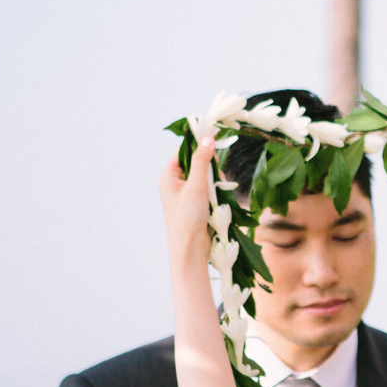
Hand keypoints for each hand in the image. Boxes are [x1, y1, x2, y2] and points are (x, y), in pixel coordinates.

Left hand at [160, 138, 214, 261]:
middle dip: (211, 170)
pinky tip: (218, 203)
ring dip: (216, 184)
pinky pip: (210, 190)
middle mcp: (175, 184)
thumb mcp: (197, 186)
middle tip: (216, 181)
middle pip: (198, 163)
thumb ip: (202, 161)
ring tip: (217, 198)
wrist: (190, 249)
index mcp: (168, 176)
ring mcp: (186, 194)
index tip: (215, 141)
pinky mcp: (196, 204)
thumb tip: (207, 138)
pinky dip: (217, 194)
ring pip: (206, 177)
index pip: (183, 151)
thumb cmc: (188, 218)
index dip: (198, 145)